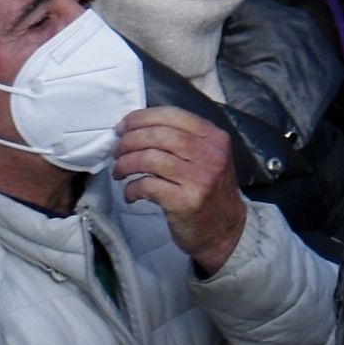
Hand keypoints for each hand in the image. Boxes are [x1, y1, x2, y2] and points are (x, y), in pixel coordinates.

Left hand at [110, 104, 245, 273]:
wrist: (226, 229)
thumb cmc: (210, 191)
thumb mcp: (208, 158)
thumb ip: (184, 140)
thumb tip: (138, 128)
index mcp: (215, 138)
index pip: (173, 115)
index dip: (141, 118)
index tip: (123, 127)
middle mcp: (210, 155)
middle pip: (159, 135)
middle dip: (129, 140)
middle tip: (117, 151)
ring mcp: (199, 178)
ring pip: (150, 158)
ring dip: (125, 164)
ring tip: (119, 172)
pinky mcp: (184, 202)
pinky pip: (147, 185)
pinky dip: (131, 188)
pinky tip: (130, 194)